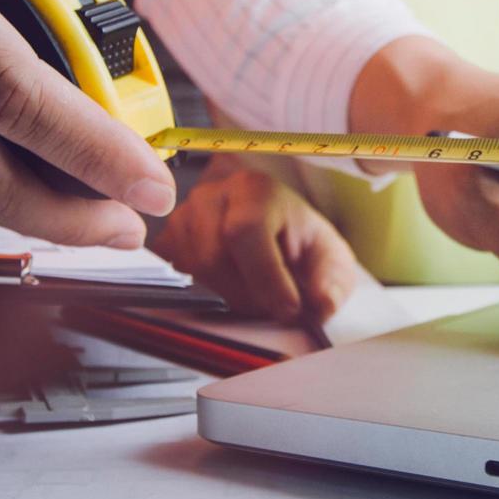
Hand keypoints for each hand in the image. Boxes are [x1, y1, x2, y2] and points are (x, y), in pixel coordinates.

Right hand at [149, 157, 362, 329]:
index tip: (288, 309)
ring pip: (195, 272)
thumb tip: (321, 306)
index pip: (246, 231)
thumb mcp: (331, 261)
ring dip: (230, 296)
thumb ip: (331, 283)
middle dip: (249, 294)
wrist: (280, 236)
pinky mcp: (167, 241)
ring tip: (257, 294)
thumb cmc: (303, 246)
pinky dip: (206, 292)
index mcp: (255, 189)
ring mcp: (184, 217)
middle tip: (275, 308)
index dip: (266, 277)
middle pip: (214, 258)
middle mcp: (212, 196)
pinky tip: (232, 286)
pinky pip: (178, 278)